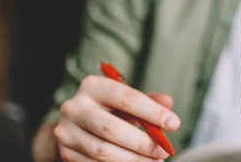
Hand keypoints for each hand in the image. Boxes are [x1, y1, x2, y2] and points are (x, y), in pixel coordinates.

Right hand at [54, 75, 180, 160]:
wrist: (76, 123)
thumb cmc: (109, 108)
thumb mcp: (127, 99)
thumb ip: (148, 101)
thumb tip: (168, 103)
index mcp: (93, 86)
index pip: (127, 98)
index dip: (153, 112)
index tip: (174, 123)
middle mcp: (75, 107)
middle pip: (112, 129)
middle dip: (143, 143)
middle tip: (164, 151)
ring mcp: (67, 131)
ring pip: (104, 151)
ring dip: (134, 160)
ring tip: (154, 161)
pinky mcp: (66, 152)